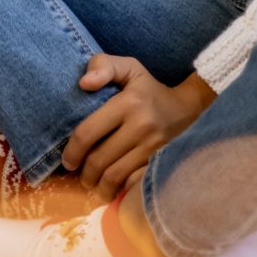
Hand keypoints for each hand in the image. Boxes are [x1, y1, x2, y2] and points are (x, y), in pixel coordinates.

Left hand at [62, 56, 215, 199]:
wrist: (190, 109)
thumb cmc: (149, 88)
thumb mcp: (128, 67)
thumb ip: (102, 65)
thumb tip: (83, 84)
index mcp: (128, 103)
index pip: (89, 132)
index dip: (72, 150)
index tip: (66, 160)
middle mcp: (141, 128)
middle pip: (100, 160)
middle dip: (84, 173)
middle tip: (77, 175)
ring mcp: (154, 149)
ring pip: (116, 177)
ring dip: (99, 186)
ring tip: (92, 184)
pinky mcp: (163, 164)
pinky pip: (135, 185)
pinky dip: (120, 191)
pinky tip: (113, 188)